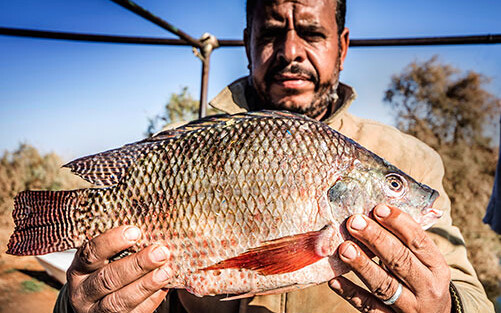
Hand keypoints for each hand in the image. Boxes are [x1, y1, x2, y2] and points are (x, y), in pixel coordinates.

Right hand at [66, 226, 171, 312]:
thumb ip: (121, 246)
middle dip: (137, 264)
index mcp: (79, 269)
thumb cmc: (105, 269)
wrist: (95, 303)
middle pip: (108, 279)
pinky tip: (165, 287)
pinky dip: (151, 300)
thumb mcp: (103, 257)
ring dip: (146, 284)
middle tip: (160, 252)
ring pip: (119, 301)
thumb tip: (151, 229)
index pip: (90, 254)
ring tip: (166, 271)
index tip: (135, 231)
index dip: (112, 242)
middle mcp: (83, 292)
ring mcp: (96, 311)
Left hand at [328, 204, 451, 312]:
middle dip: (376, 239)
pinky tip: (335, 279)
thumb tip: (376, 210)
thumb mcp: (426, 262)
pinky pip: (368, 307)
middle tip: (355, 222)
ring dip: (363, 265)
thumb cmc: (422, 278)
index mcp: (437, 267)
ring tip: (345, 248)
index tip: (378, 209)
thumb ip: (406, 240)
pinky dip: (351, 293)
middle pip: (400, 261)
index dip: (399, 224)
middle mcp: (427, 287)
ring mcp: (408, 306)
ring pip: (384, 285)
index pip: (419, 242)